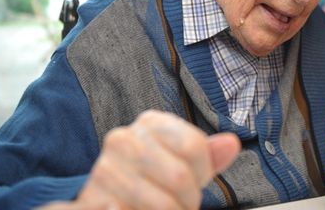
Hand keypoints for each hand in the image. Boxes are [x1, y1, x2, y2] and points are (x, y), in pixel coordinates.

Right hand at [48, 110, 240, 209]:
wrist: (107, 196)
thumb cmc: (153, 175)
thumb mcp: (184, 161)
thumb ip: (208, 154)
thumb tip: (232, 143)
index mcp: (151, 123)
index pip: (194, 146)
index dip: (202, 172)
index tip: (196, 182)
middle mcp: (124, 139)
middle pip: (180, 177)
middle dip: (188, 200)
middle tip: (182, 205)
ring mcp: (105, 169)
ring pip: (161, 204)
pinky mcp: (93, 199)